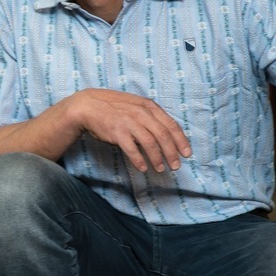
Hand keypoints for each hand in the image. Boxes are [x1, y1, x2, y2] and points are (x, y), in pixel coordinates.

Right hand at [62, 89, 190, 172]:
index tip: (187, 154)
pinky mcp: (117, 132)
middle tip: (176, 166)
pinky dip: (139, 160)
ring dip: (157, 158)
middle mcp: (141, 113)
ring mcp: (129, 122)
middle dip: (172, 153)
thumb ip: (150, 116)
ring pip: (150, 143)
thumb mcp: (135, 105)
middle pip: (163, 135)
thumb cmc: (113, 107)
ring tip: (160, 169)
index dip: (181, 140)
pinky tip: (143, 168)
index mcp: (148, 106)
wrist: (88, 106)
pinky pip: (132, 149)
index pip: (170, 124)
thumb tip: (166, 133)